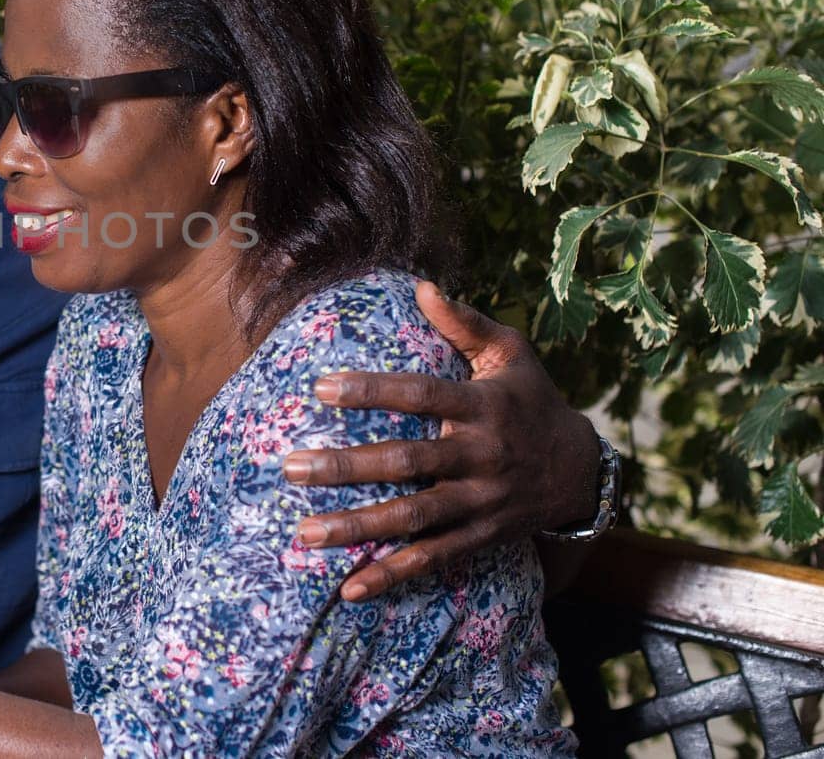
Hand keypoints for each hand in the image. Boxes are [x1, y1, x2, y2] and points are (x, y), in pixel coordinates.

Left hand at [281, 280, 599, 601]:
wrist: (583, 471)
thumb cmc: (532, 400)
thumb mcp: (511, 354)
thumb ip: (465, 322)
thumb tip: (422, 285)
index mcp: (482, 407)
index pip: (420, 396)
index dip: (371, 391)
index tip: (320, 387)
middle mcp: (480, 456)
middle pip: (405, 463)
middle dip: (345, 467)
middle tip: (290, 467)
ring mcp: (480, 502)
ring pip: (412, 517)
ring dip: (357, 527)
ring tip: (304, 532)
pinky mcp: (480, 536)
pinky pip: (432, 559)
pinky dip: (393, 575)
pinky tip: (350, 587)